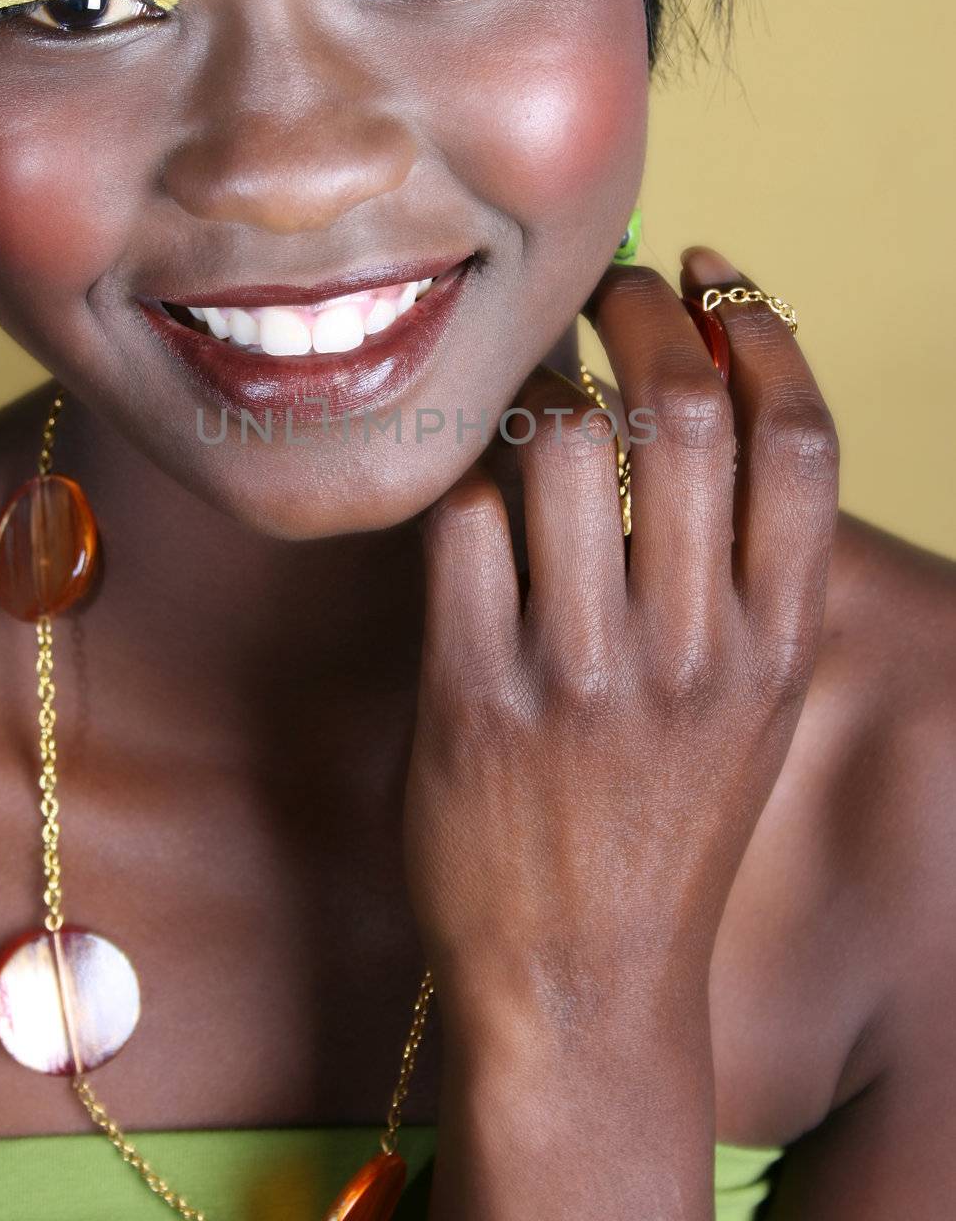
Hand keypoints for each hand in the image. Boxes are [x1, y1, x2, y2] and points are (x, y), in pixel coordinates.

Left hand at [402, 246, 839, 1041]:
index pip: (799, 439)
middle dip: (637, 314)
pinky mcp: (472, 698)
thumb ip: (736, 573)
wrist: (582, 984)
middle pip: (682, 409)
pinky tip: (464, 491)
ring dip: (538, 391)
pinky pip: (463, 523)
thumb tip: (698, 397)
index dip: (759, 329)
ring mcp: (580, 674)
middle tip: (603, 293)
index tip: (713, 275)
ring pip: (564, 443)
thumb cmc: (661, 826)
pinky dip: (461, 481)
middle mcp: (692, 649)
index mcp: (776, 644)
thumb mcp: (744, 710)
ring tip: (524, 399)